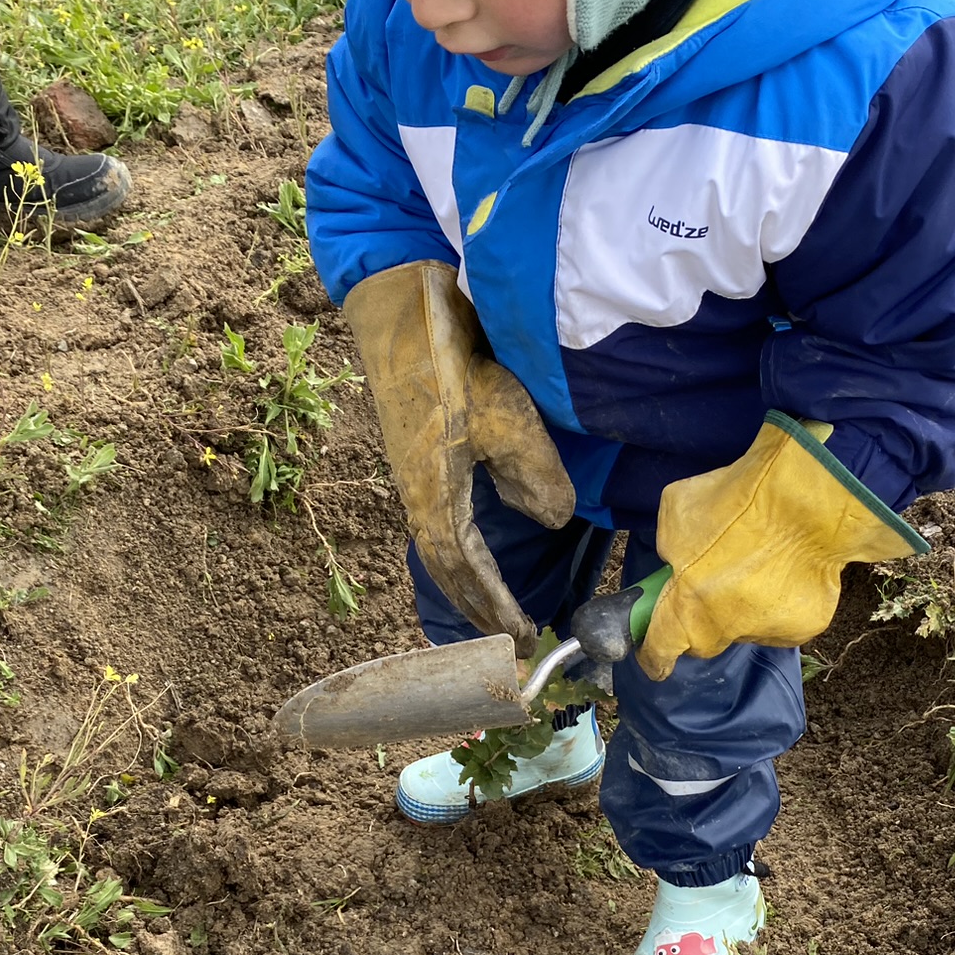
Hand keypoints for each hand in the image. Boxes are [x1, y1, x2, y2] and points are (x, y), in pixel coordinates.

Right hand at [343, 261, 574, 651]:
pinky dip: (461, 554)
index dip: (492, 606)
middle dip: (477, 609)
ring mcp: (415, 478)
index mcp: (434, 496)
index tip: (521, 637)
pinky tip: (476, 556)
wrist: (403, 311)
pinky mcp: (420, 457)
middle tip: (508, 643)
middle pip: (447, 571)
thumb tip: (552, 519)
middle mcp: (419, 496)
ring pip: (441, 550)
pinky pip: (440, 524)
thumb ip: (532, 472)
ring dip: (468, 585)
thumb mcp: (505, 415)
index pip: (465, 570)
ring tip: (493, 613)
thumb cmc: (451, 363)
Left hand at [637, 414, 926, 681]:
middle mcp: (723, 632)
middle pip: (705, 640)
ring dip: (746, 604)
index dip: (654, 657)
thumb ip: (669, 546)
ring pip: (747, 625)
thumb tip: (677, 558)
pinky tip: (792, 567)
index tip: (655, 661)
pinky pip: (784, 616)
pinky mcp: (805, 626)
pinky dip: (784, 598)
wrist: (805, 503)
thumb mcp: (677, 512)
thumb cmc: (734, 504)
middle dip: (702, 618)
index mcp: (684, 611)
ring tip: (761, 560)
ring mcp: (766, 632)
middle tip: (712, 579)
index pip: (659, 652)